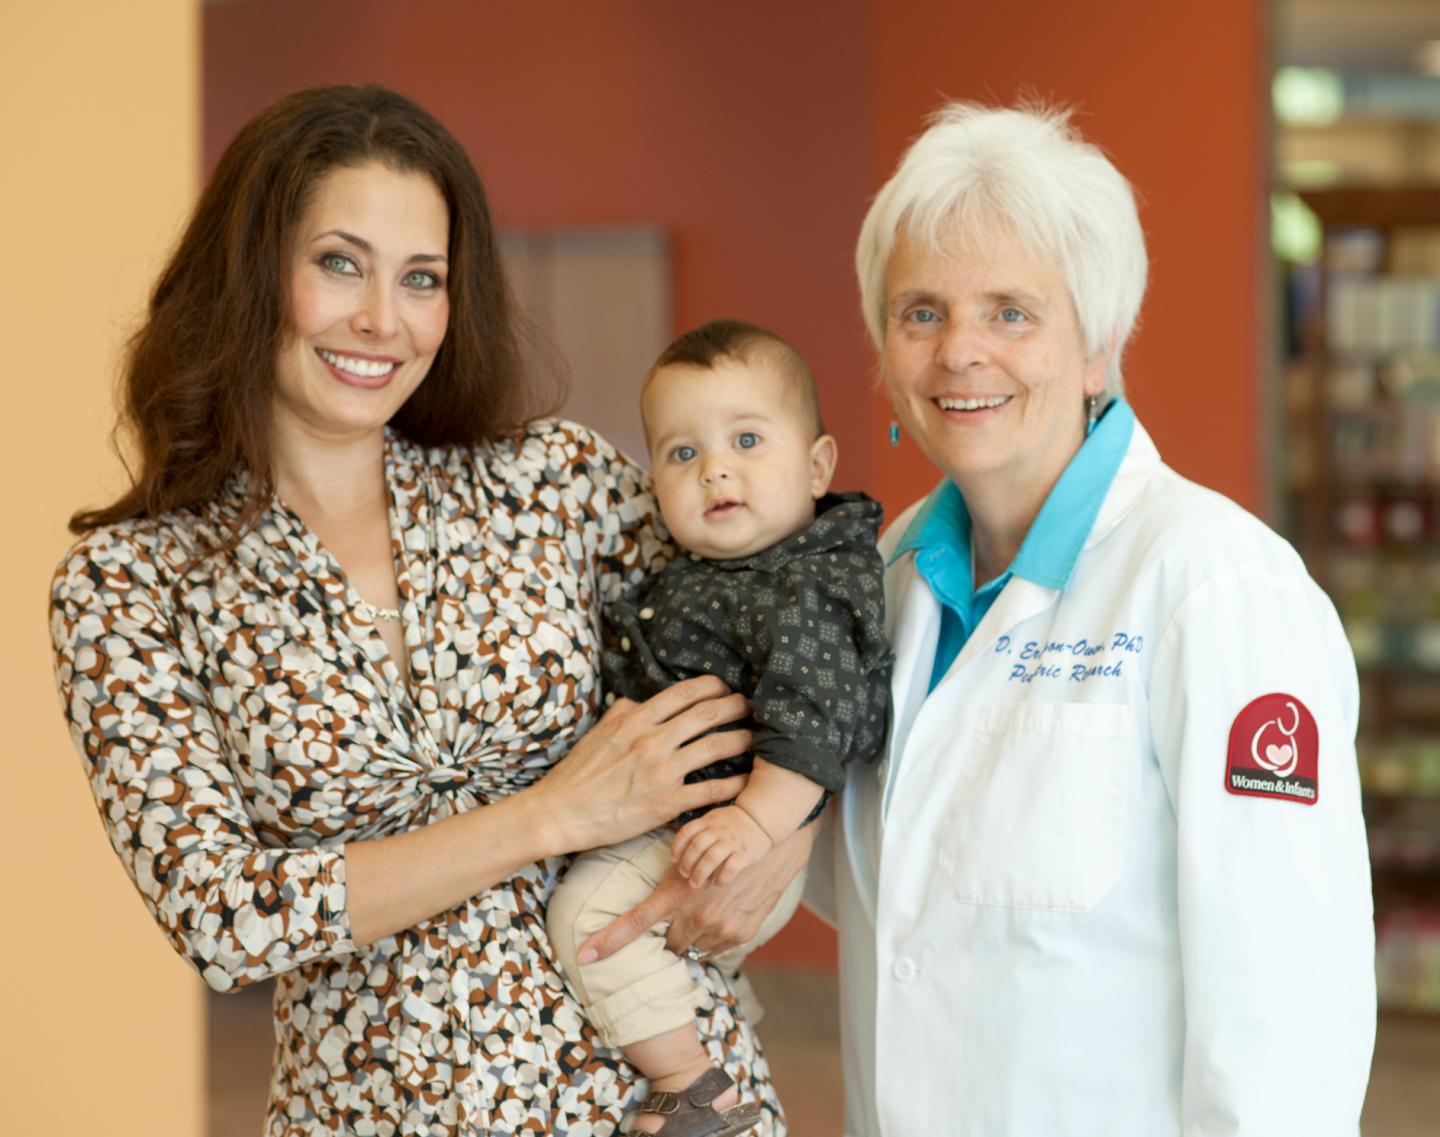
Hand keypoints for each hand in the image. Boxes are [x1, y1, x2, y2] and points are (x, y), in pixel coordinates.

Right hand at [535, 675, 751, 855]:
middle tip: (752, 706)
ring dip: (742, 740)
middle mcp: (652, 741)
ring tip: (757, 738)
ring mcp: (661, 772)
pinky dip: (734, 784)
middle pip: (706, 715)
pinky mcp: (666, 803)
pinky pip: (710, 791)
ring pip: (715, 748)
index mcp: (635, 720)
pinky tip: (748, 782)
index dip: (711, 687)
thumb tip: (641, 701)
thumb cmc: (577, 774)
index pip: (683, 693)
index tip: (725, 687)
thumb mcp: (598, 732)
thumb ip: (623, 713)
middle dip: (736, 706)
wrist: (560, 813)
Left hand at [577, 821, 817, 964]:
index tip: (584, 956)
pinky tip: (720, 915)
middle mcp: (697, 917)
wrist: (772, 839)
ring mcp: (721, 929)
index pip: (635, 923)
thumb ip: (670, 878)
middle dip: (667, 937)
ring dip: (691, 938)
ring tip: (702, 912)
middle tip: (676, 918)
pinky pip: (716, 950)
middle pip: (667, 945)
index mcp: (677, 894)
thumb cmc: (725, 837)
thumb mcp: (689, 850)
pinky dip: (713, 939)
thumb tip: (651, 896)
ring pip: (692, 950)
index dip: (607, 942)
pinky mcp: (741, 934)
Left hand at [672, 805, 771, 887]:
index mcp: (709, 821)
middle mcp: (719, 830)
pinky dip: (723, 877)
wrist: (761, 818)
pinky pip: (732, 867)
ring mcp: (733, 841)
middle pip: (697, 846)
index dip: (677, 846)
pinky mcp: (746, 853)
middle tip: (684, 874)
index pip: (688, 831)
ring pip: (712, 857)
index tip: (673, 859)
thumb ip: (699, 830)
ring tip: (695, 883)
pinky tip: (718, 884)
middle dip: (687, 862)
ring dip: (700, 872)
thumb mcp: (714, 818)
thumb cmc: (732, 823)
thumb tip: (679, 851)